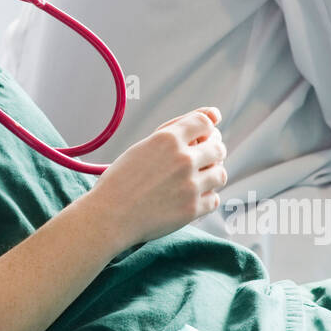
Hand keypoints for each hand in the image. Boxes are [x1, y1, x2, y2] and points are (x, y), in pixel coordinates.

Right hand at [89, 107, 226, 249]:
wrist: (110, 216)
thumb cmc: (122, 179)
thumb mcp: (143, 146)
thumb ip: (176, 130)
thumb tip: (214, 114)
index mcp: (168, 139)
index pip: (205, 122)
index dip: (205, 129)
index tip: (200, 138)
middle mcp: (183, 159)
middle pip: (218, 148)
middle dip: (211, 153)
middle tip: (197, 161)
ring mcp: (190, 186)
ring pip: (220, 174)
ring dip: (210, 175)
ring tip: (192, 180)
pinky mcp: (193, 209)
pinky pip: (215, 198)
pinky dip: (205, 198)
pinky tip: (188, 197)